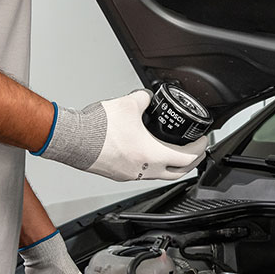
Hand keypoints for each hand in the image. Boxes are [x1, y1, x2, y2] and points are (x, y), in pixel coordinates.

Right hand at [34, 90, 208, 180]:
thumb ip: (144, 99)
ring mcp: (130, 175)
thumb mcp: (129, 104)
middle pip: (177, 174)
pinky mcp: (117, 175)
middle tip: (193, 153)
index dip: (199, 149)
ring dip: (168, 166)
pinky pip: (141, 174)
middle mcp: (144, 170)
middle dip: (189, 163)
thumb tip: (148, 97)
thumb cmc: (98, 128)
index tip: (202, 142)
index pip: (187, 159)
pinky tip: (144, 155)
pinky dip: (149, 166)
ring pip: (158, 176)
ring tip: (171, 154)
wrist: (72, 139)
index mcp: (153, 155)